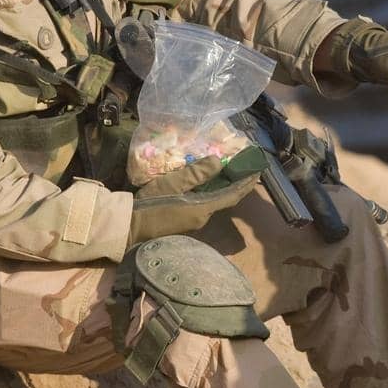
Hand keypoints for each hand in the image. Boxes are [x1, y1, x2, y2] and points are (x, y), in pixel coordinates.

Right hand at [127, 157, 261, 247]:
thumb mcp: (173, 184)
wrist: (129, 226)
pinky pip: (203, 204)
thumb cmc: (151, 204)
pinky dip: (209, 192)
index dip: (247, 183)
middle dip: (236, 183)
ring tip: (227, 171)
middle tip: (243, 167)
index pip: (233, 195)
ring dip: (222, 187)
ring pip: (214, 201)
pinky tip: (205, 183)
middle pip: (225, 198)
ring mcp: (193, 222)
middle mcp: (203, 218)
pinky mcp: (183, 222)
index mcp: (204, 209)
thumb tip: (219, 162)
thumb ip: (196, 173)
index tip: (258, 171)